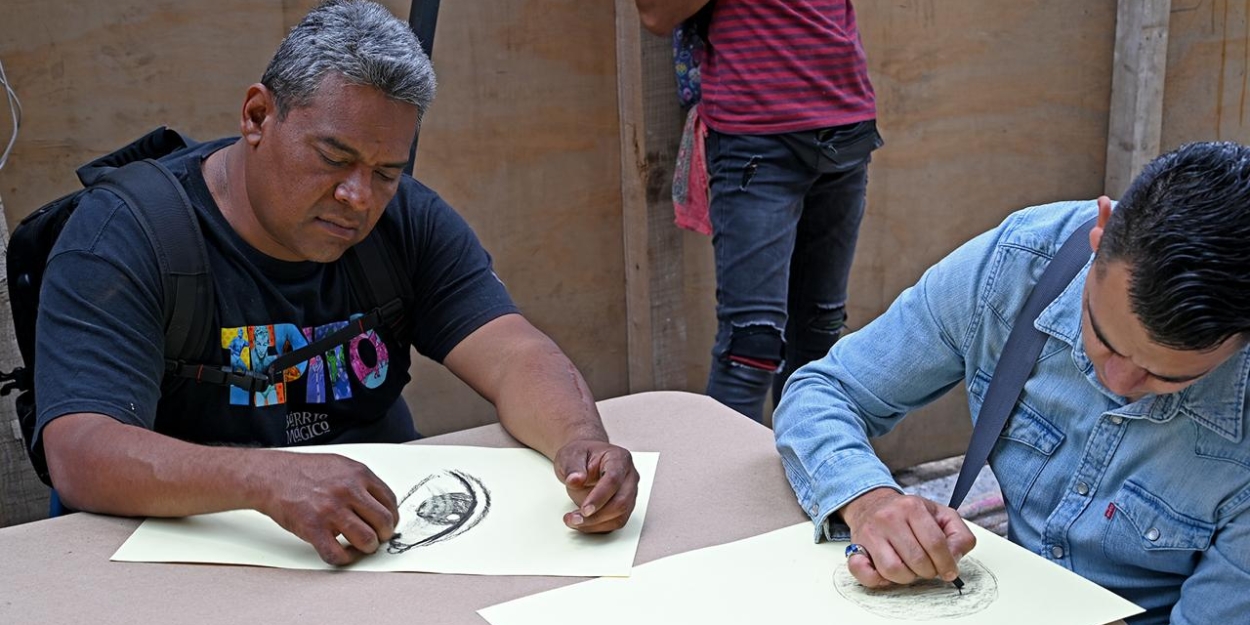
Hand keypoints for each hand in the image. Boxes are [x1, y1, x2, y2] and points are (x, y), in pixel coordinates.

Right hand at [253, 450, 398, 565]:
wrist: (272, 476)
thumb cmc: (304, 471)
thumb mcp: (340, 465)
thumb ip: (361, 482)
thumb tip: (380, 502)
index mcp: (358, 474)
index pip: (390, 501)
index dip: (392, 517)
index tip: (387, 524)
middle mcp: (348, 491)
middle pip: (383, 521)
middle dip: (384, 534)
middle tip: (377, 538)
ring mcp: (331, 510)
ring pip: (366, 540)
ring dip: (368, 548)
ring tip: (361, 546)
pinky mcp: (314, 528)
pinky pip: (337, 553)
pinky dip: (345, 559)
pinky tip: (344, 553)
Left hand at [553, 440, 639, 532]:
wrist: (583, 460)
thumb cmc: (581, 455)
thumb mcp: (570, 455)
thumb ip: (572, 468)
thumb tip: (575, 480)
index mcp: (618, 458)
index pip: (613, 480)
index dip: (599, 497)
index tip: (584, 509)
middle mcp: (629, 476)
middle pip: (621, 502)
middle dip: (596, 515)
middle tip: (575, 519)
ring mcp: (629, 492)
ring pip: (620, 516)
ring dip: (595, 524)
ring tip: (573, 521)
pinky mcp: (624, 506)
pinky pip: (615, 522)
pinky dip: (597, 527)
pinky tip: (582, 523)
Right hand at [839, 488, 975, 586]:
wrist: (871, 503)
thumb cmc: (908, 513)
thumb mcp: (940, 514)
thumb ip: (959, 535)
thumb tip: (954, 559)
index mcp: (912, 507)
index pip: (936, 543)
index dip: (947, 563)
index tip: (949, 571)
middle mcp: (889, 517)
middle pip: (917, 560)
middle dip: (928, 571)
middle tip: (928, 568)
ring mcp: (871, 533)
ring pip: (894, 570)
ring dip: (906, 577)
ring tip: (909, 569)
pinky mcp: (856, 547)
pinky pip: (865, 573)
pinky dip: (877, 580)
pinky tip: (886, 574)